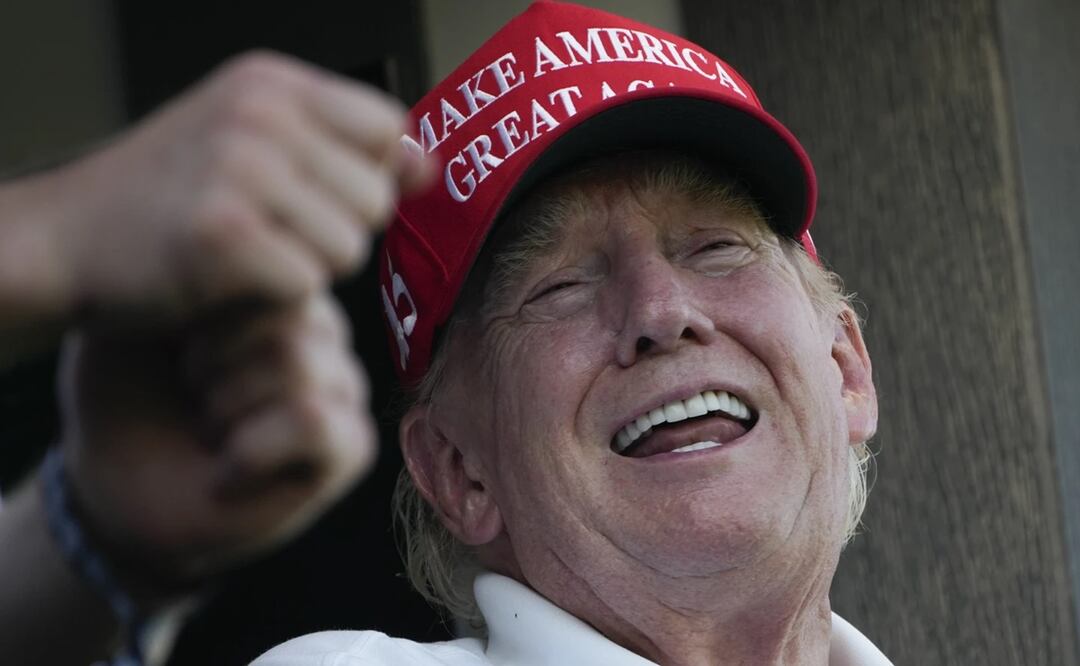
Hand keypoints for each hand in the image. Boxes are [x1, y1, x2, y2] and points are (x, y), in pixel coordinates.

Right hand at [33, 50, 430, 326]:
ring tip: (254, 253)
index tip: (319, 196)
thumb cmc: (170, 196)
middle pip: (376, 198)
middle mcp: (260, 115)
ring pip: (350, 246)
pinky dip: (278, 296)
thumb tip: (425, 165)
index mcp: (272, 84)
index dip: (368, 175)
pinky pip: (309, 283)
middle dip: (338, 230)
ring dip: (310, 267)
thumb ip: (342, 148)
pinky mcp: (223, 235)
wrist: (70, 238)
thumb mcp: (254, 144)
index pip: (387, 129)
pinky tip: (233, 279)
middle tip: (274, 233)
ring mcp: (240, 170)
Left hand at [56, 292, 373, 591]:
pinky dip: (254, 449)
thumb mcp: (139, 316)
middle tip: (192, 397)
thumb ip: (194, 271)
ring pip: (299, 363)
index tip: (174, 349)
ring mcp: (344, 387)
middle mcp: (322, 332)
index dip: (208, 313)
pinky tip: (230, 467)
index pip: (271, 263)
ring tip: (210, 432)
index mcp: (278, 290)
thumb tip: (252, 251)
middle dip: (213, 362)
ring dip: (227, 407)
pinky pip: (313, 420)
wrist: (116, 488)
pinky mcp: (352, 446)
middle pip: (286, 313)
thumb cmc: (126, 397)